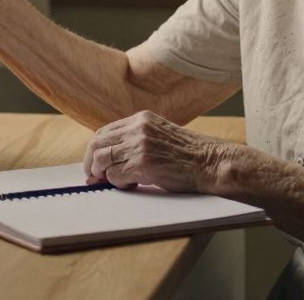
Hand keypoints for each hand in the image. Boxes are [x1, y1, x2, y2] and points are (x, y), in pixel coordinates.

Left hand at [83, 111, 232, 192]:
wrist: (211, 163)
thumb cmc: (190, 155)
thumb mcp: (161, 136)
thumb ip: (137, 140)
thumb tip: (109, 159)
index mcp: (142, 119)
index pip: (104, 132)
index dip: (95, 151)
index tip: (95, 165)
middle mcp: (138, 128)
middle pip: (97, 144)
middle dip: (92, 164)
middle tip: (95, 178)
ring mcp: (140, 145)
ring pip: (102, 160)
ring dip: (103, 175)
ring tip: (117, 182)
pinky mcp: (143, 164)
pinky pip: (115, 175)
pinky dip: (118, 183)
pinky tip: (131, 184)